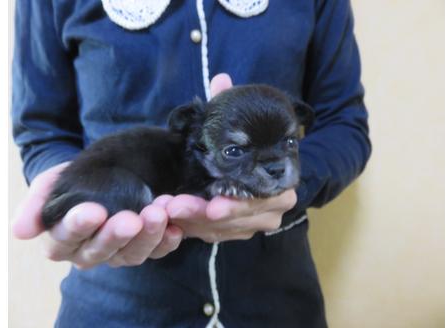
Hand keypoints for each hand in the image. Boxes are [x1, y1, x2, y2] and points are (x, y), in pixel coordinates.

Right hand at [12, 162, 182, 268]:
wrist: (101, 173)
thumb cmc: (73, 180)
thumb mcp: (51, 182)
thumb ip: (37, 203)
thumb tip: (22, 231)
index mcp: (63, 239)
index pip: (67, 238)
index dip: (79, 226)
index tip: (93, 210)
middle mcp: (90, 252)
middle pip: (101, 250)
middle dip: (116, 235)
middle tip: (130, 218)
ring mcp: (119, 252)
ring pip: (132, 254)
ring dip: (147, 236)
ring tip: (158, 214)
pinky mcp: (144, 247)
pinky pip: (158, 251)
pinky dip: (167, 241)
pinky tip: (176, 227)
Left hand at [162, 73, 295, 242]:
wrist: (263, 166)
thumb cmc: (251, 143)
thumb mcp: (241, 124)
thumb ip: (231, 106)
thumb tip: (221, 79)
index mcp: (281, 180)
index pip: (259, 198)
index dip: (236, 203)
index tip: (211, 203)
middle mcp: (275, 206)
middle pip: (239, 218)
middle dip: (204, 214)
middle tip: (175, 206)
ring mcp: (258, 222)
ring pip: (224, 230)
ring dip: (193, 222)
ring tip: (166, 209)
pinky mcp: (239, 231)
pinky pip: (215, 235)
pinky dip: (194, 229)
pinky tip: (174, 219)